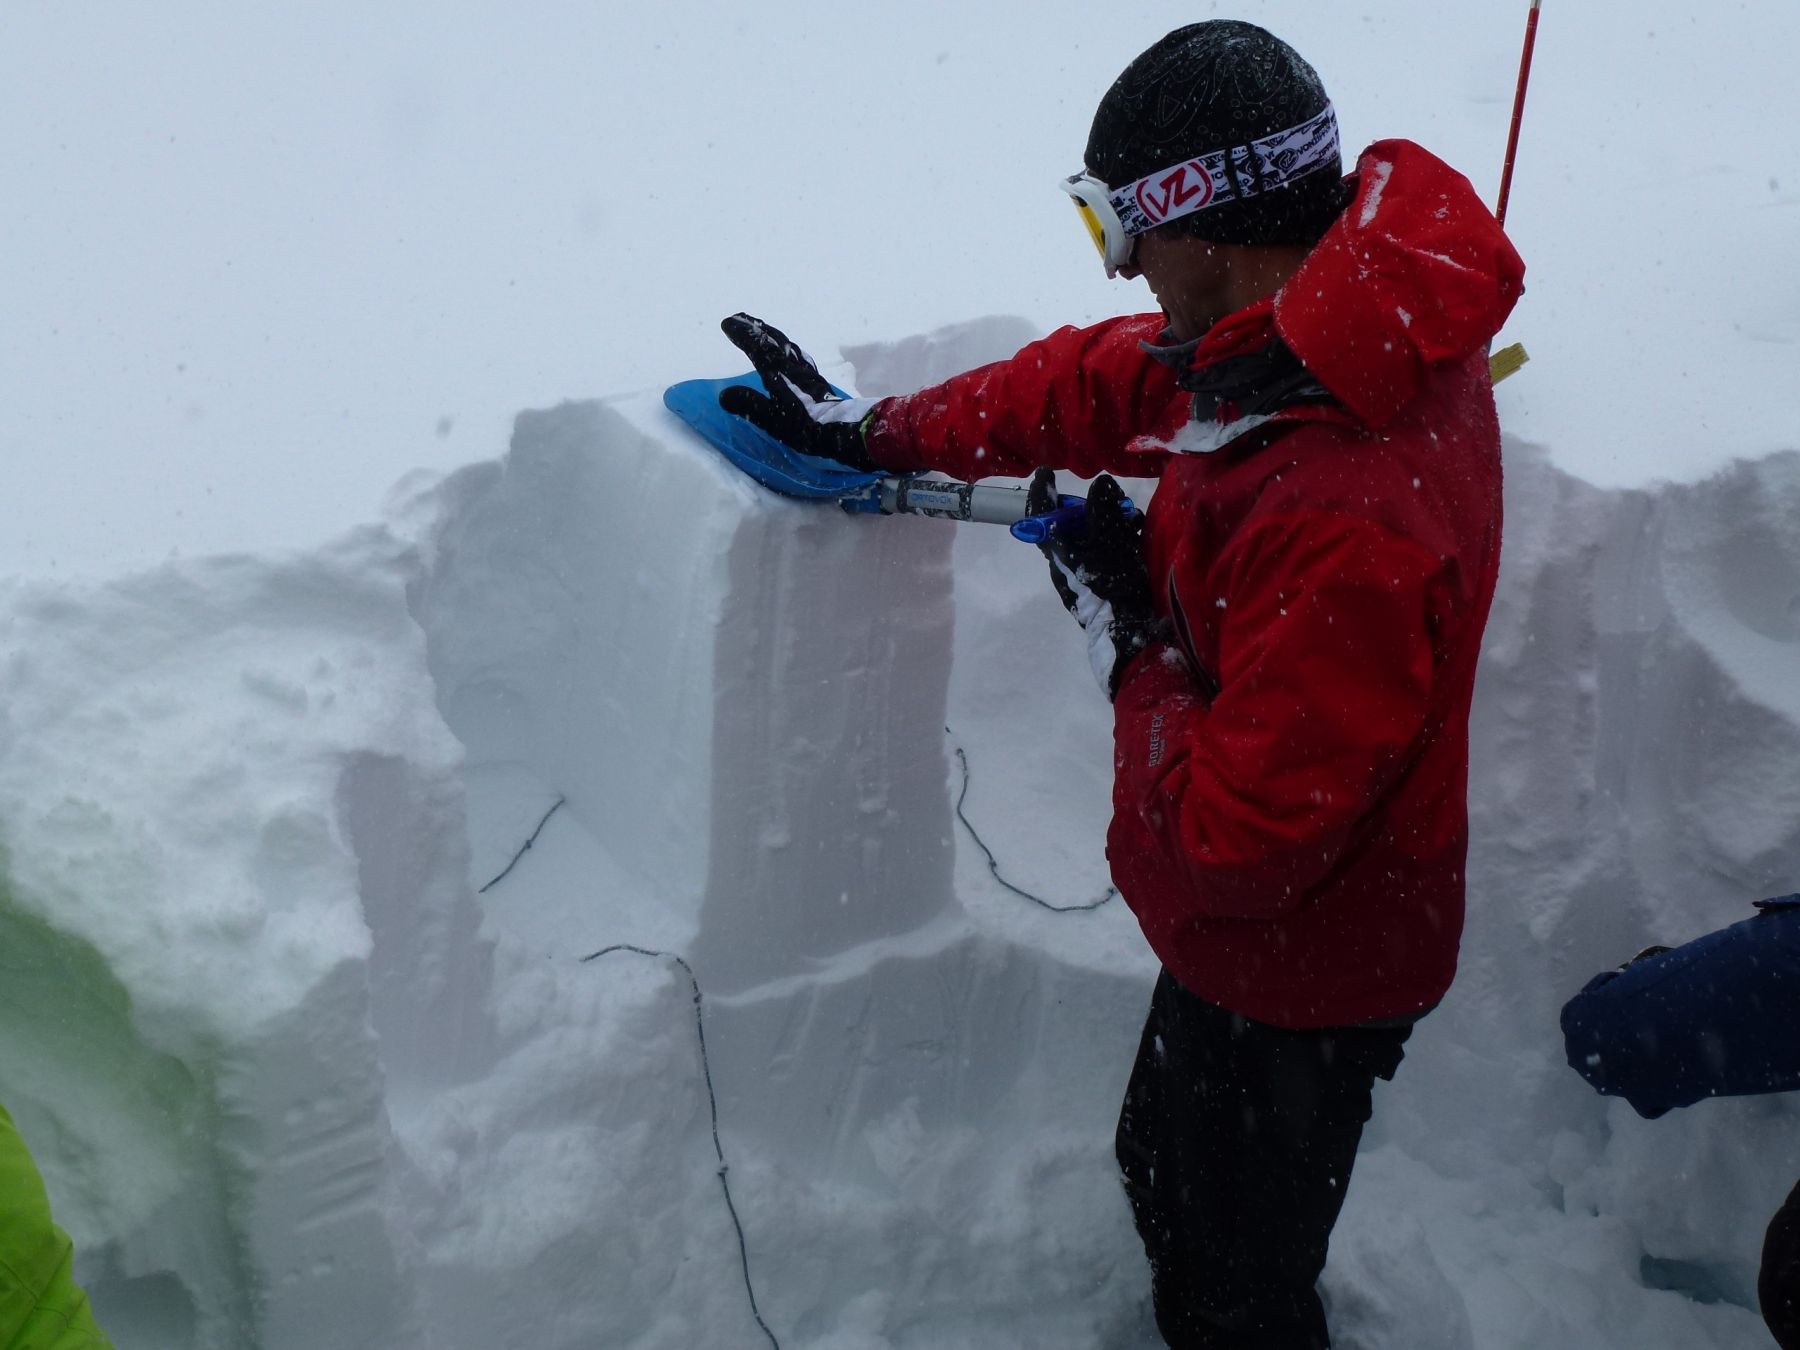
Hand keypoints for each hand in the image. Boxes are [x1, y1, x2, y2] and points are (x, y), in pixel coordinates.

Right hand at [717, 313, 880, 470]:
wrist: (844, 428)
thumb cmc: (807, 427)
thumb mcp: (773, 421)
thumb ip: (749, 406)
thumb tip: (724, 395)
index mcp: (779, 374)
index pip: (757, 347)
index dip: (742, 335)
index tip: (727, 323)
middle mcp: (792, 366)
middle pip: (772, 340)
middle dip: (755, 327)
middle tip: (739, 318)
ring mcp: (806, 370)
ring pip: (785, 344)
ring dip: (770, 334)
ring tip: (759, 329)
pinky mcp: (815, 378)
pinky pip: (796, 354)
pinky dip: (785, 346)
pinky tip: (788, 351)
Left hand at [1027, 468, 1162, 699]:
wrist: (1128, 634)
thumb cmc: (1115, 586)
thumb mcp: (1111, 541)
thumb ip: (1105, 509)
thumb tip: (1100, 483)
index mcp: (1058, 551)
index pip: (1039, 515)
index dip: (1042, 491)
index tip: (1046, 473)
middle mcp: (1064, 563)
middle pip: (1069, 524)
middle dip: (1092, 507)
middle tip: (1113, 500)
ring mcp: (1080, 574)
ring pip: (1090, 536)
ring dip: (1111, 523)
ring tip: (1134, 521)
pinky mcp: (1097, 584)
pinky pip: (1103, 552)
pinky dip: (1119, 540)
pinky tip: (1137, 538)